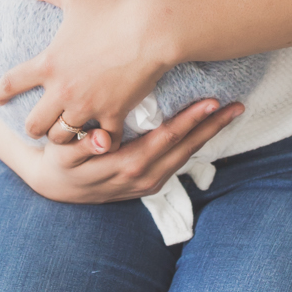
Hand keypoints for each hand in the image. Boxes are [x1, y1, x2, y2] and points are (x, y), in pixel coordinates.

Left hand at [0, 0, 170, 145]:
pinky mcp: (114, 115)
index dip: (0, 93)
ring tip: (67, 132)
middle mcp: (63, 91)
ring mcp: (88, 107)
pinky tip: (101, 139)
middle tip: (38, 124)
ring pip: (63, 138)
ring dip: (64, 136)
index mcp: (48, 64)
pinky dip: (100, 142)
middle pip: (33, 125)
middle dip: (33, 127)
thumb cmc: (112, 10)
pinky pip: (101, 141)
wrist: (151, 30)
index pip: (11, 84)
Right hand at [23, 95, 243, 203]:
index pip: (166, 140)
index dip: (189, 121)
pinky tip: (208, 129)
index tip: (211, 102)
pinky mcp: (149, 185)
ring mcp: (147, 184)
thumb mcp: (62, 154)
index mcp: (125, 166)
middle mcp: (142, 178)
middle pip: (185, 149)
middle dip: (211, 127)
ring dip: (208, 135)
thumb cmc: (59, 160)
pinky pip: (178, 162)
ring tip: (229, 113)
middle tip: (236, 106)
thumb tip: (101, 140)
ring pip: (185, 157)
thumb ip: (81, 146)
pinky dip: (195, 145)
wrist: (55, 189)